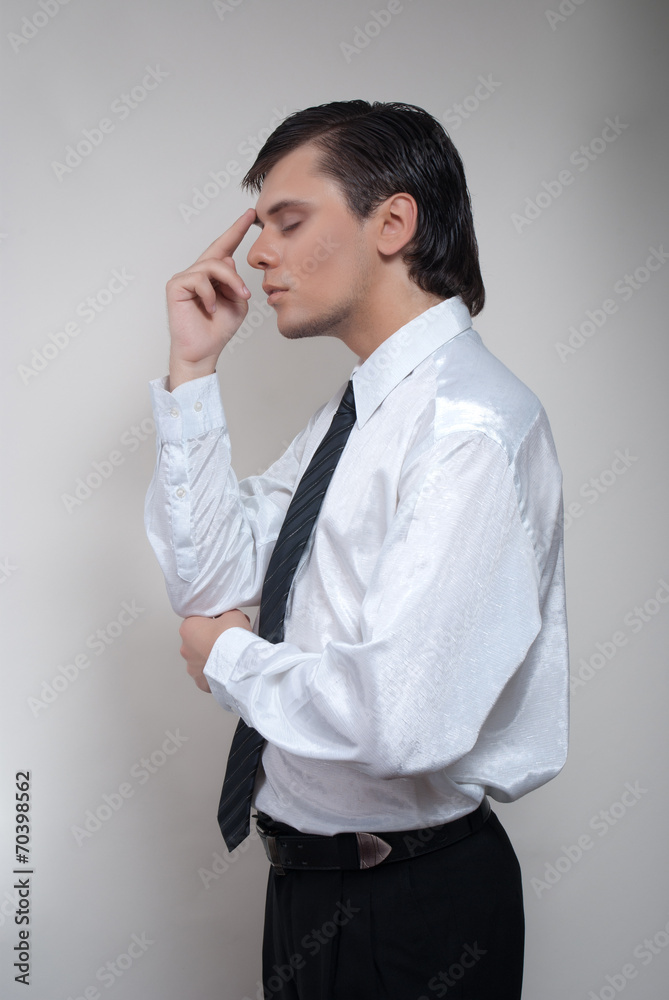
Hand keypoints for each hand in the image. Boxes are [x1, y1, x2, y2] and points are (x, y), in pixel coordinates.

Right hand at [166, 209, 256, 388]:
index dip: (236, 230)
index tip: (251, 214)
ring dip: (229, 282)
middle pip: (220, 253)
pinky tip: (210, 308)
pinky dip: (210, 294)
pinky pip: (199, 279)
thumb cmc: (218, 329)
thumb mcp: (238, 304)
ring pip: (213, 265)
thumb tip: (228, 260)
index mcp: (213, 276)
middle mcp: (197, 273)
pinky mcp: (176, 286)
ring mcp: (185, 278)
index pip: (225, 248)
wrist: (203, 350)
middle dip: (235, 256)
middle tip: (244, 290)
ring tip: (236, 299)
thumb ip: (236, 282)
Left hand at [179, 609, 252, 692]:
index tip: (222, 624)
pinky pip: (207, 676)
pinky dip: (215, 673)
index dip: (211, 622)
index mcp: (188, 628)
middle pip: (197, 641)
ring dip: (212, 657)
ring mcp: (192, 667)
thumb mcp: (232, 614)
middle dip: (210, 640)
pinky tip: (226, 669)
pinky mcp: (201, 681)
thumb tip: (227, 617)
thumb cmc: (231, 637)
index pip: (196, 621)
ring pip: (201, 660)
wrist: (238, 661)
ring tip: (228, 656)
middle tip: (227, 639)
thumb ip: (226, 613)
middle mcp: (186, 648)